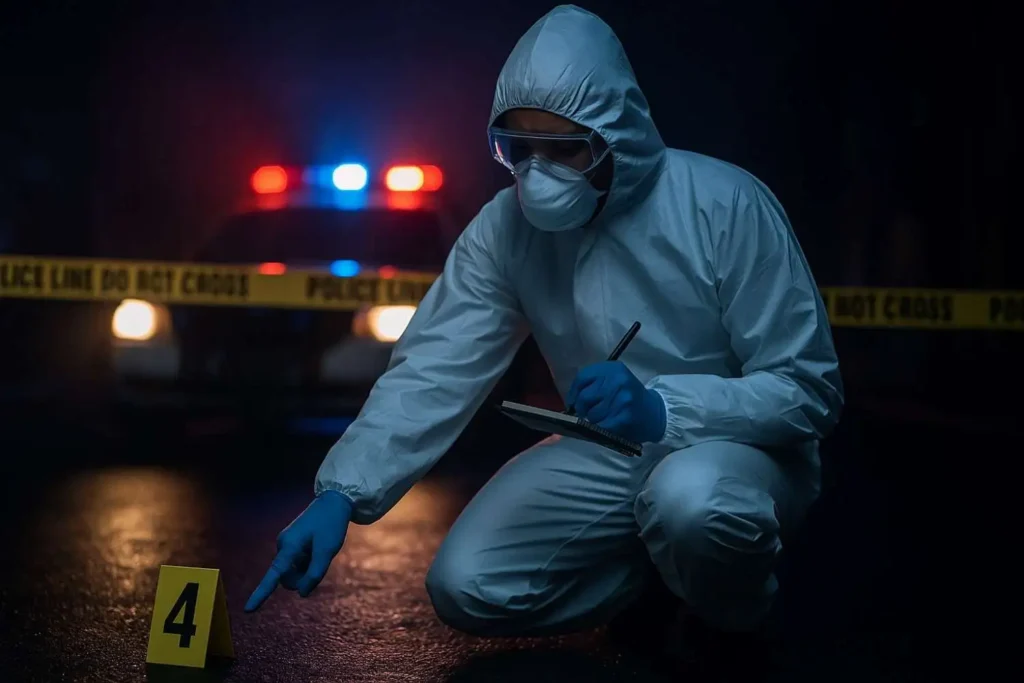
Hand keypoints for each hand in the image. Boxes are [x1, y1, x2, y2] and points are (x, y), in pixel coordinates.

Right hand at [245, 490, 352, 611]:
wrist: (333, 502)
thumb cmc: (331, 525)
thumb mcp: (327, 551)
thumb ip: (315, 573)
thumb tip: (302, 593)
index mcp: (290, 546)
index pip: (274, 575)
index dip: (261, 593)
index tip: (247, 610)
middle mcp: (283, 546)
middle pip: (287, 578)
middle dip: (302, 579)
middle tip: (321, 562)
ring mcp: (286, 545)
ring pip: (293, 572)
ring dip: (306, 570)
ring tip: (320, 551)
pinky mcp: (291, 544)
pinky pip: (297, 563)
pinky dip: (307, 562)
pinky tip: (317, 547)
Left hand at [566, 361, 666, 443]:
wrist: (655, 413)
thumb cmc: (629, 397)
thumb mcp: (614, 381)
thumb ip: (594, 383)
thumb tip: (571, 400)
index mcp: (613, 369)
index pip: (582, 377)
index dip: (574, 392)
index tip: (573, 401)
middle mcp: (618, 381)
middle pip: (584, 397)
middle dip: (582, 408)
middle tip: (589, 413)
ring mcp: (622, 399)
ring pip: (591, 414)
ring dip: (593, 420)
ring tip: (606, 418)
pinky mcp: (625, 417)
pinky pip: (601, 426)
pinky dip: (599, 430)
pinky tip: (608, 426)